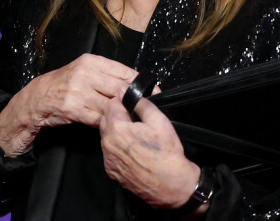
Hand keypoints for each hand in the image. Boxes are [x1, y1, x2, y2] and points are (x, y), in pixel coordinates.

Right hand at [0, 53, 138, 156]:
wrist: (39, 97)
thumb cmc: (65, 84)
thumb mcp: (84, 72)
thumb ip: (106, 76)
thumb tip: (135, 85)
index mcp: (91, 61)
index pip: (122, 71)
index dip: (140, 83)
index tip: (155, 92)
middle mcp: (85, 73)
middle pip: (120, 88)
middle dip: (135, 101)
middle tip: (147, 110)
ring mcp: (78, 90)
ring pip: (111, 105)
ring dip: (122, 115)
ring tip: (132, 120)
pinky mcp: (73, 108)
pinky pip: (98, 118)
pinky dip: (108, 123)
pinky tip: (113, 126)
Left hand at [100, 95, 199, 209]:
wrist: (174, 187)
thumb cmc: (168, 154)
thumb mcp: (160, 121)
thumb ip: (140, 103)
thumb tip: (125, 92)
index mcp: (117, 129)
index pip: (110, 104)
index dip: (121, 102)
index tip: (131, 107)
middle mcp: (108, 144)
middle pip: (105, 119)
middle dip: (117, 116)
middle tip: (135, 122)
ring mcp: (108, 159)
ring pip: (106, 135)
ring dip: (115, 132)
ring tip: (134, 138)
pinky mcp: (111, 171)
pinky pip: (108, 152)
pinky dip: (116, 148)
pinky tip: (131, 151)